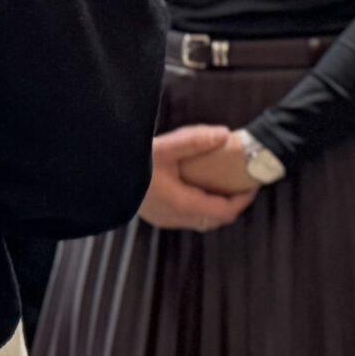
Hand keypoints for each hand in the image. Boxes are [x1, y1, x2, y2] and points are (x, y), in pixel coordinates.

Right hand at [139, 125, 258, 231]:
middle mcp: (174, 217)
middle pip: (215, 219)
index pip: (224, 211)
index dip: (243, 199)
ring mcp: (164, 218)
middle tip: (243, 182)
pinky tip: (201, 186)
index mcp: (181, 204)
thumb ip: (196, 141)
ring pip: (201, 220)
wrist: (100, 173)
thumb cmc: (131, 161)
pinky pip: (188, 216)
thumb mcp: (165, 147)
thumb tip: (225, 135)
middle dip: (232, 203)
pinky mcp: (156, 214)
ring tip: (225, 183)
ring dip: (217, 205)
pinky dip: (202, 205)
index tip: (255, 182)